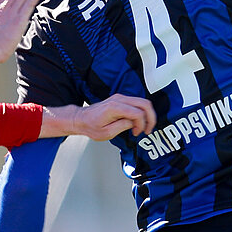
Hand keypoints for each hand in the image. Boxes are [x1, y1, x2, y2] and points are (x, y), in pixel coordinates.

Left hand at [40, 94, 156, 140]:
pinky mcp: (121, 99)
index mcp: (114, 107)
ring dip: (146, 116)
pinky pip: (137, 104)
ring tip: (142, 128)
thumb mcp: (106, 133)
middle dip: (150, 118)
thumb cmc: (91, 126)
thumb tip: (134, 123)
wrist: (81, 119)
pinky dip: (141, 113)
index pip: (138, 113)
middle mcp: (119, 99)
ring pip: (143, 102)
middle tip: (148, 130)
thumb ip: (122, 126)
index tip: (138, 133)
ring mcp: (120, 98)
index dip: (141, 124)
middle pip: (145, 104)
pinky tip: (136, 123)